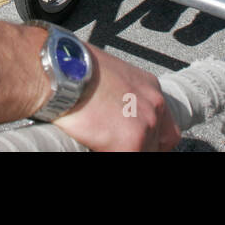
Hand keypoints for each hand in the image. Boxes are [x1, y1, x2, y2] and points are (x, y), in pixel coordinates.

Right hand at [53, 46, 180, 150]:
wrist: (60, 71)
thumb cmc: (73, 67)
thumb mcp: (107, 74)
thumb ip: (120, 96)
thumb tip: (113, 110)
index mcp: (148, 87)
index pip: (164, 124)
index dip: (152, 137)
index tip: (141, 142)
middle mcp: (153, 105)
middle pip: (160, 141)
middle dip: (141, 146)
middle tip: (120, 143)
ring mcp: (145, 126)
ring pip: (143, 150)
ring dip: (126, 149)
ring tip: (102, 141)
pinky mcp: (129, 145)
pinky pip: (125, 156)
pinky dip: (107, 152)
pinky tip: (94, 145)